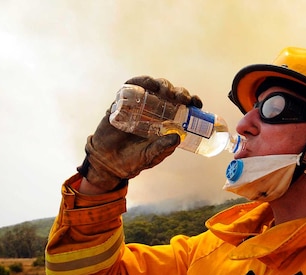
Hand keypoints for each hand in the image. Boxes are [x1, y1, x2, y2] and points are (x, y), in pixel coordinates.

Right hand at [79, 76, 203, 191]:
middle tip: (182, 98)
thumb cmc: (133, 160)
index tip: (196, 103)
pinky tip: (149, 84)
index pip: (182, 107)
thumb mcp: (151, 156)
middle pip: (171, 94)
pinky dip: (141, 81)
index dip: (191, 102)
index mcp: (166, 122)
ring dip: (163, 85)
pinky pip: (131, 86)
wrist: (108, 163)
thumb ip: (162, 148)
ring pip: (154, 87)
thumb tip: (177, 138)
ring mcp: (138, 104)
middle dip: (179, 92)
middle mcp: (154, 110)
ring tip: (167, 91)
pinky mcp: (122, 102)